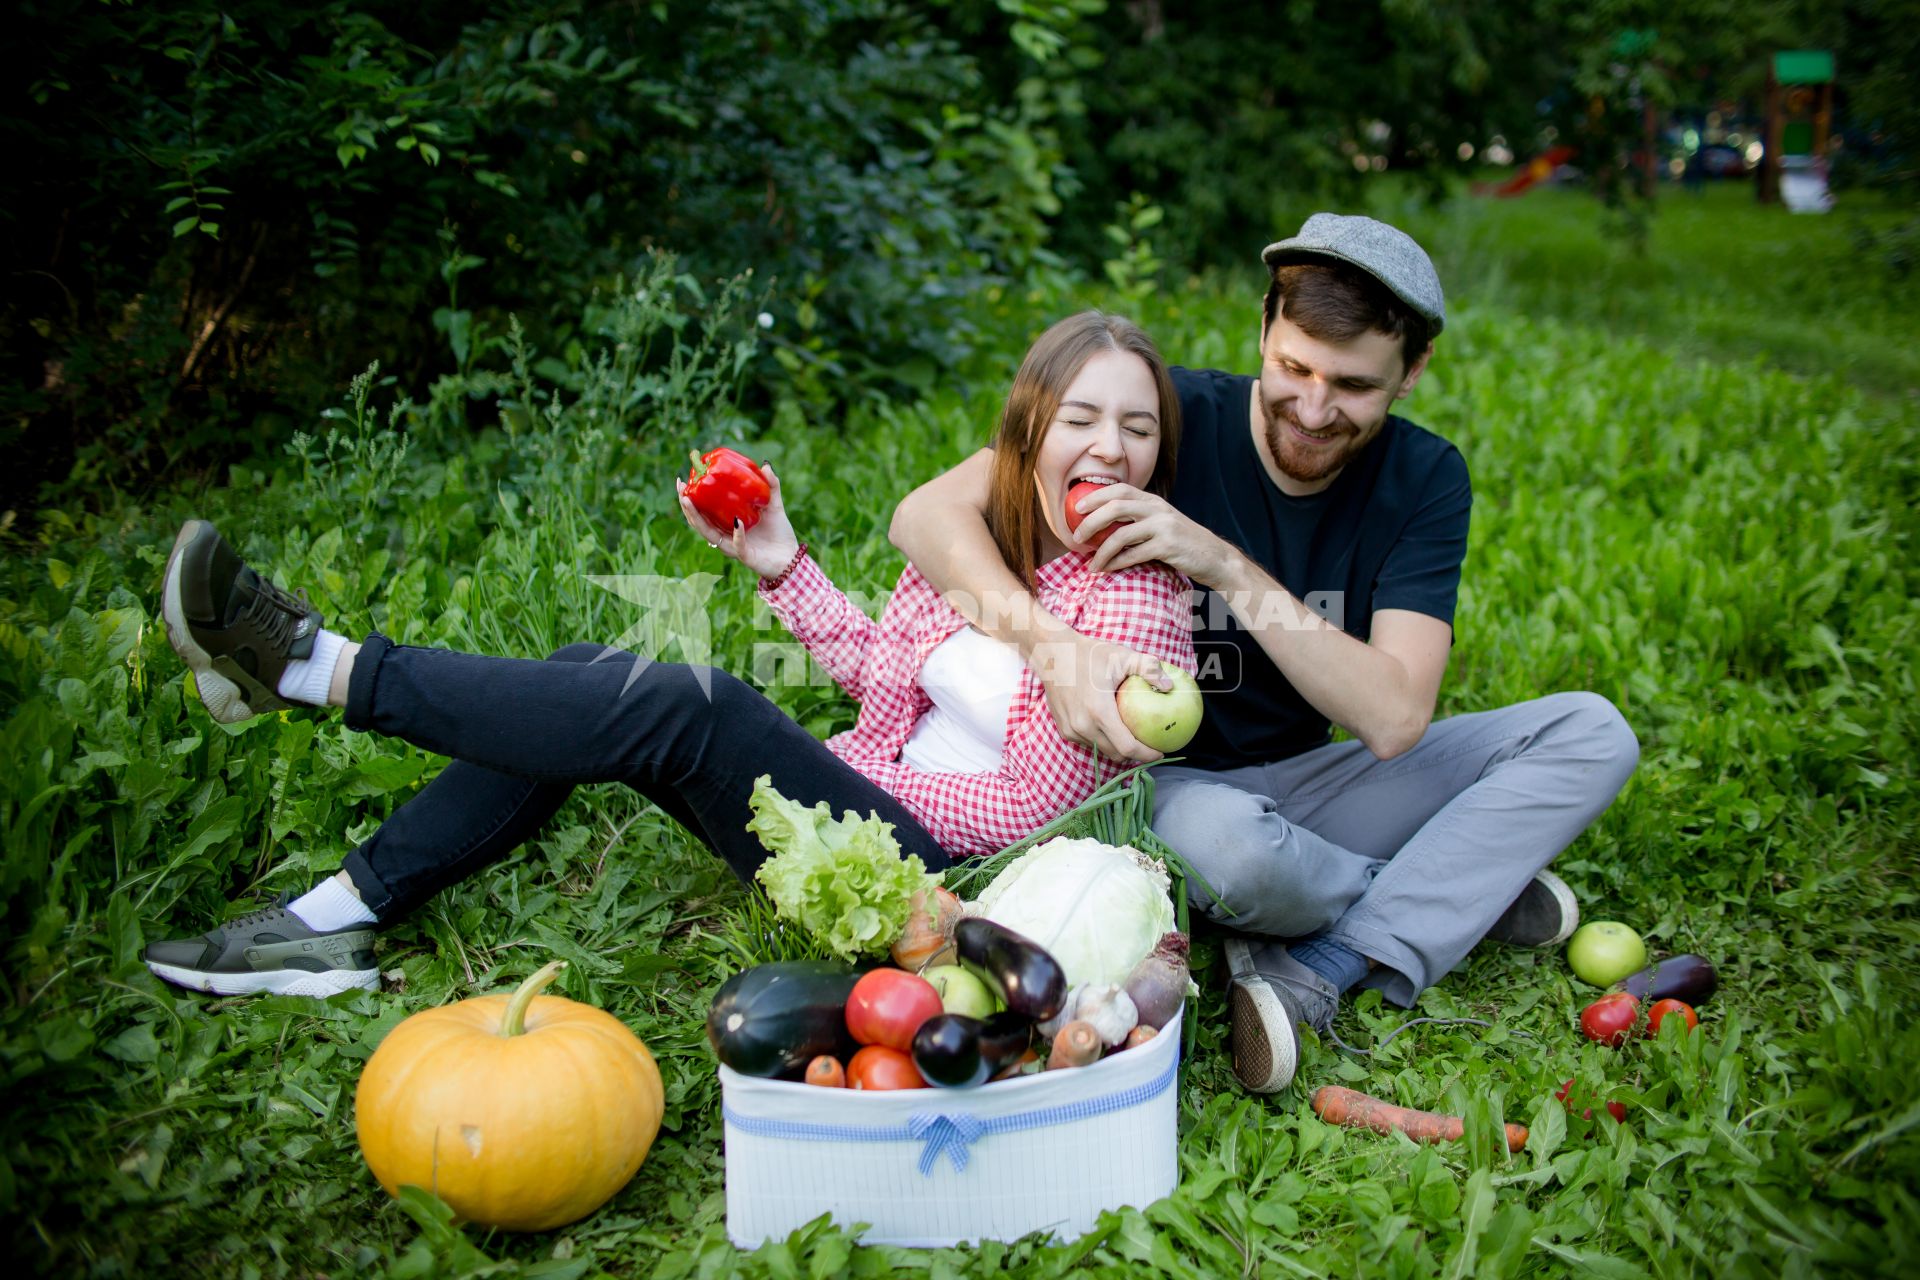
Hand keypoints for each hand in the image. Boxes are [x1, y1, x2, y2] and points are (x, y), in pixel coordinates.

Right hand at [677, 462, 801, 577]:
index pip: (703, 511)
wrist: (791, 558)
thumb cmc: (779, 533)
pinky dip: (737, 533)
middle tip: (681, 489)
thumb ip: (771, 486)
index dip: (690, 498)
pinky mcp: (745, 556)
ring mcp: (733, 546)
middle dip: (686, 506)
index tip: (683, 481)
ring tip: (690, 501)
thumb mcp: (774, 505)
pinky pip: (737, 545)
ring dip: (697, 518)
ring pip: (708, 534)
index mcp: (727, 524)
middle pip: (698, 522)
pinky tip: (737, 521)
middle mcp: (725, 535)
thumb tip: (764, 464)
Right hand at [1029, 635, 1174, 763]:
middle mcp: (1083, 726)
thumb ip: (1149, 669)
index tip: (1160, 751)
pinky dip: (1102, 739)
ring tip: (1132, 736)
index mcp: (1099, 712)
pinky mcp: (1064, 729)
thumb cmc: (1089, 654)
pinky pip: (1088, 742)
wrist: (1053, 654)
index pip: (1127, 747)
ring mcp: (1071, 730)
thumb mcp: (1123, 656)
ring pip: (1101, 750)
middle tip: (1149, 745)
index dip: (1146, 754)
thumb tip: (1170, 686)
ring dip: (1117, 748)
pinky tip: (1111, 727)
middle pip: (1115, 755)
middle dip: (1135, 755)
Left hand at [1077, 485, 1236, 583]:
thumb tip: (1105, 527)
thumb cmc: (1184, 544)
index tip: (1076, 507)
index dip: (1096, 495)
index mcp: (1154, 501)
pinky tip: (1108, 570)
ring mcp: (1163, 527)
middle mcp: (1158, 509)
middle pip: (1116, 507)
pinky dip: (1116, 563)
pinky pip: (1133, 555)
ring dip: (1101, 551)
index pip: (1120, 489)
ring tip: (1091, 564)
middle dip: (1091, 521)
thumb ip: (1140, 520)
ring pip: (1121, 534)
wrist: (1215, 557)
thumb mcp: (1163, 523)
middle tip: (1076, 536)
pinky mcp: (1167, 546)